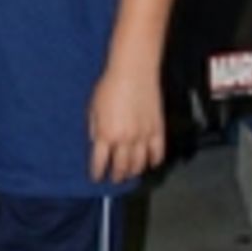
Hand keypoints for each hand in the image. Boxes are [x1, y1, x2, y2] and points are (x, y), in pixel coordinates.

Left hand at [88, 67, 165, 182]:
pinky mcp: (158, 130)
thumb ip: (94, 127)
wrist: (133, 71)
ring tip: (130, 173)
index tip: (96, 177)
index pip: (100, 162)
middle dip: (116, 176)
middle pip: (121, 166)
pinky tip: (150, 163)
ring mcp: (143, 136)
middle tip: (114, 179)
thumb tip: (95, 141)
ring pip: (139, 163)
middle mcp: (124, 139)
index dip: (97, 172)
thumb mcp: (93, 107)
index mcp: (105, 133)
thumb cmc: (110, 85)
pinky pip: (158, 153)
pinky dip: (154, 161)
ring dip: (133, 171)